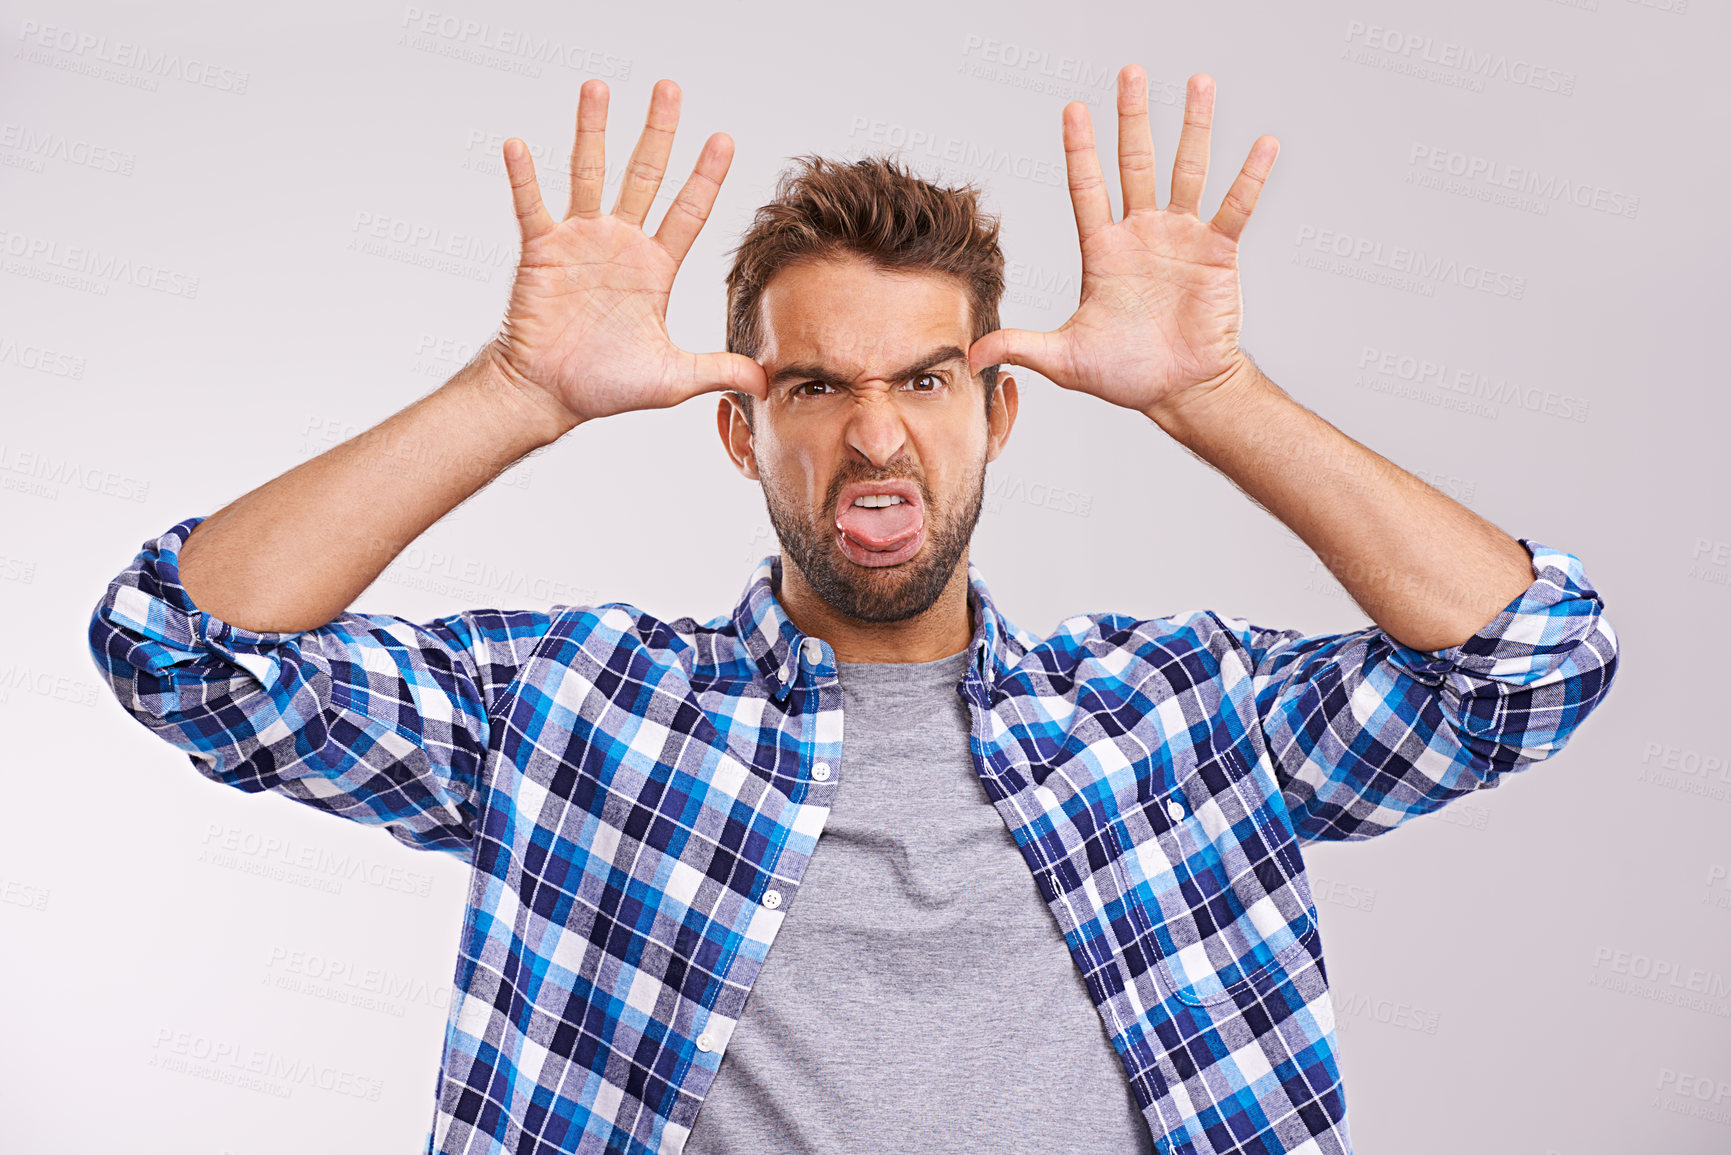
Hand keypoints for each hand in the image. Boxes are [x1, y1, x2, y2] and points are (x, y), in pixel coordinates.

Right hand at [485, 79, 768, 431]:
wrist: (550, 395)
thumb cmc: (605, 386)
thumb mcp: (673, 378)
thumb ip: (718, 369)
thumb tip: (767, 378)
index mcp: (654, 268)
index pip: (688, 211)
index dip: (705, 176)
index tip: (723, 138)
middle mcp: (620, 244)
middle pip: (644, 175)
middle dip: (658, 133)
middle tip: (670, 89)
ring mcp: (579, 242)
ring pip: (589, 174)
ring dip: (592, 130)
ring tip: (597, 87)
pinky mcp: (541, 251)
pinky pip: (530, 206)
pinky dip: (523, 177)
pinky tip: (518, 145)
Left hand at [966, 67, 1277, 421]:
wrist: (1180, 391)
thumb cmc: (1125, 374)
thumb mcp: (1064, 359)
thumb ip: (1020, 345)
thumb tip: (971, 353)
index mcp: (1104, 250)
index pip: (1087, 188)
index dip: (1080, 149)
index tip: (1073, 109)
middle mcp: (1142, 233)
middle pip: (1135, 163)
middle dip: (1132, 117)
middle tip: (1129, 73)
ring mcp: (1181, 238)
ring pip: (1187, 169)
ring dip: (1195, 126)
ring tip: (1199, 82)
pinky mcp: (1218, 252)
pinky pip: (1236, 206)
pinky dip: (1250, 176)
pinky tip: (1264, 143)